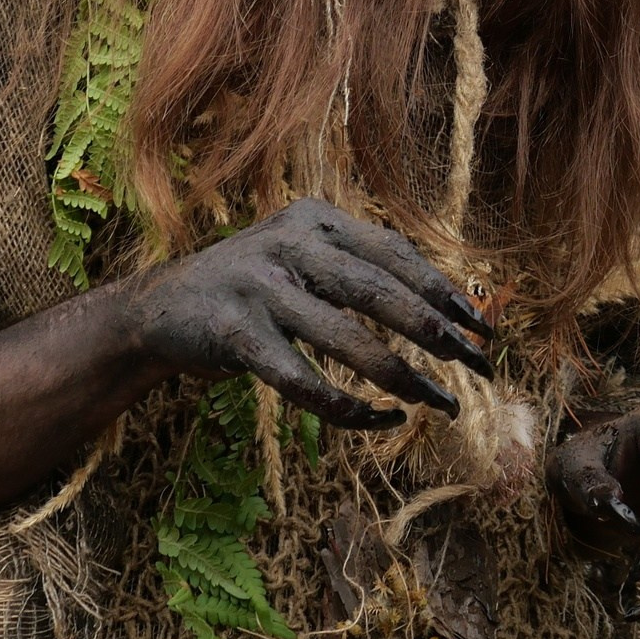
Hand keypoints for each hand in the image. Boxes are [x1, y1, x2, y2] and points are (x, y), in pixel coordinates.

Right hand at [118, 196, 493, 428]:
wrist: (159, 308)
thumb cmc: (254, 288)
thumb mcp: (304, 257)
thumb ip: (358, 267)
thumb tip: (443, 303)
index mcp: (316, 219)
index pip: (393, 252)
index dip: (442, 288)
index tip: (480, 323)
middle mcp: (289, 242)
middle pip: (377, 289)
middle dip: (434, 330)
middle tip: (477, 362)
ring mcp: (259, 286)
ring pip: (344, 337)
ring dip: (398, 375)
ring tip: (437, 401)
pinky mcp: (233, 332)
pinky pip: (299, 377)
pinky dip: (342, 405)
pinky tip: (376, 419)